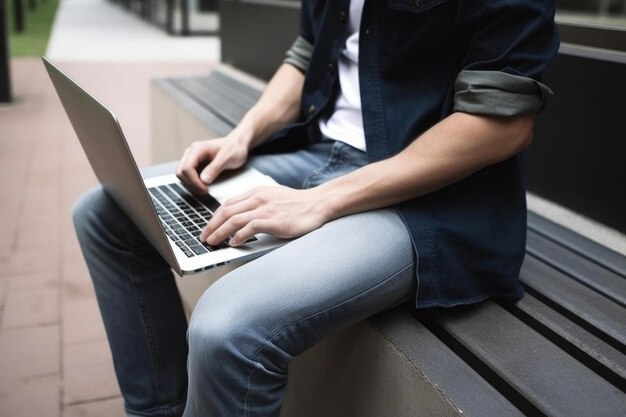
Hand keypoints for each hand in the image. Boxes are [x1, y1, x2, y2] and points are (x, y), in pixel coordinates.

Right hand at [176, 137, 248, 193]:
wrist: (237, 145)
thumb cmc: (234, 149)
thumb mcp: (228, 158)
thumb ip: (215, 168)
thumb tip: (203, 180)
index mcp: (197, 149)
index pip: (186, 168)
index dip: (193, 181)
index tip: (204, 189)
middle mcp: (191, 153)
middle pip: (180, 173)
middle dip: (191, 184)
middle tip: (204, 191)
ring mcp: (191, 159)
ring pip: (182, 175)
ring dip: (191, 184)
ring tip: (205, 189)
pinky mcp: (194, 165)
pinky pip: (188, 176)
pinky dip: (193, 183)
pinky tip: (204, 186)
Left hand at [200, 186, 329, 246]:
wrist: (317, 204)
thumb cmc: (298, 205)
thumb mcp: (273, 198)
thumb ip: (257, 205)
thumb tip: (241, 219)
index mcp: (256, 192)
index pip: (228, 204)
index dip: (214, 217)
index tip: (208, 227)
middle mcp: (258, 198)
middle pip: (226, 211)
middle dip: (211, 225)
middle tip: (204, 237)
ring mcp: (265, 209)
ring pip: (233, 220)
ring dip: (219, 232)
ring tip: (212, 242)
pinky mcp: (273, 220)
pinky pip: (249, 228)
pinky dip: (238, 236)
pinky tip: (233, 243)